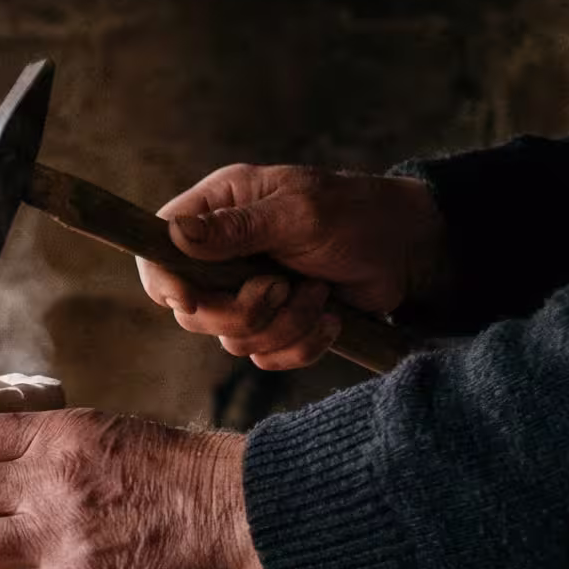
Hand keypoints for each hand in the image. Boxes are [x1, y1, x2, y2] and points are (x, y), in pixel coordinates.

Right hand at [136, 166, 447, 369]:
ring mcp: (248, 292)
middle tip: (281, 287)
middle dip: (242, 311)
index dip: (164, 283)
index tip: (191, 301)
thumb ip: (237, 228)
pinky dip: (302, 344)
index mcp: (218, 211)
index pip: (158, 251)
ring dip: (284, 325)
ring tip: (319, 293)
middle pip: (193, 311)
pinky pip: (266, 358)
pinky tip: (330, 315)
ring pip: (232, 340)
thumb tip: (174, 234)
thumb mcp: (299, 213)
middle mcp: (224, 254)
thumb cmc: (356, 215)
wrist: (409, 251)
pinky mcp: (276, 324)